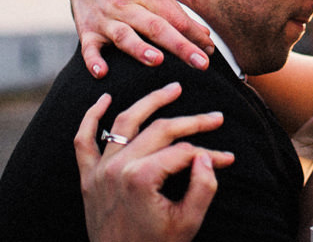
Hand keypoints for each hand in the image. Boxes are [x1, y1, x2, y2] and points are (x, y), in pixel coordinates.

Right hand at [69, 0, 213, 76]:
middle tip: (201, 63)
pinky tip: (102, 72)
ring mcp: (105, 18)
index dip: (193, 35)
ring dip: (139, 49)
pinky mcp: (86, 30)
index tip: (210, 51)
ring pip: (124, 35)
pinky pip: (89, 47)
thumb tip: (203, 37)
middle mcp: (126, 5)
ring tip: (156, 61)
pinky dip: (94, 60)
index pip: (174, 17)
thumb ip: (176, 13)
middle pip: (155, 27)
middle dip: (179, 46)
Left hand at [74, 82, 233, 241]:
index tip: (228, 158)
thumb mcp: (188, 223)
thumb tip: (208, 157)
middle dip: (191, 122)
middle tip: (215, 117)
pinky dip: (90, 117)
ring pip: (124, 122)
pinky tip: (104, 98)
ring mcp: (99, 171)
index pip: (183, 152)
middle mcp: (117, 168)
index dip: (209, 152)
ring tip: (172, 89)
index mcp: (141, 178)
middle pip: (159, 130)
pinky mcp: (88, 178)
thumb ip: (203, 187)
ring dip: (149, 102)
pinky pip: (83, 140)